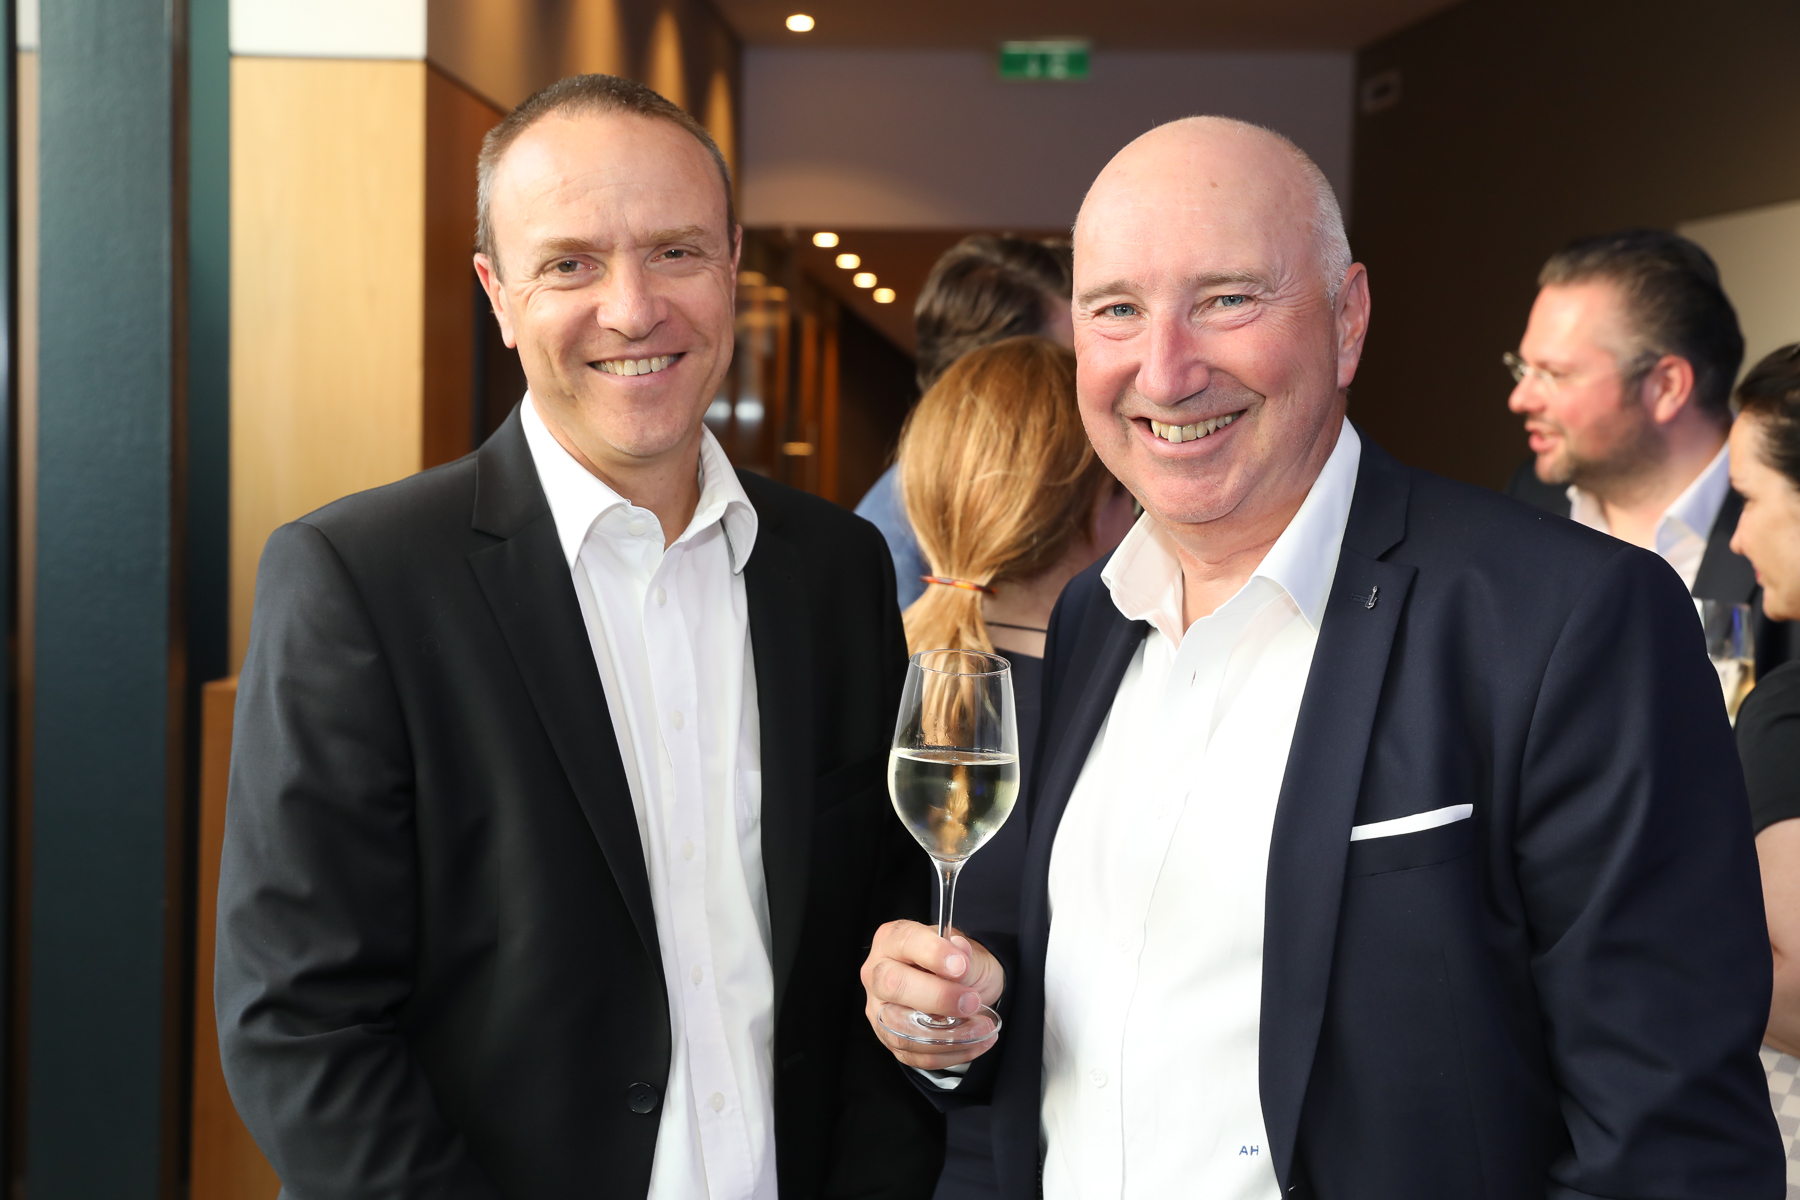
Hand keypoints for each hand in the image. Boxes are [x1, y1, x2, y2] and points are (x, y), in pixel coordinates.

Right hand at [861, 920, 1004, 1068]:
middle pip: (893, 985)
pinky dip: (950, 1053)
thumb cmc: (958, 964)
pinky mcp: (890, 1039)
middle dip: (938, 997)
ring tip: (981, 1027)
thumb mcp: (968, 952)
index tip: (961, 966)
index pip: (905, 942)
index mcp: (892, 940)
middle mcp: (877, 973)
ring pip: (902, 1029)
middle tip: (972, 1001)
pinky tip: (975, 1042)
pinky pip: (916, 1055)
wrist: (964, 986)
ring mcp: (879, 1009)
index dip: (933, 954)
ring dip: (947, 1034)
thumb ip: (964, 954)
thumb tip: (960, 951)